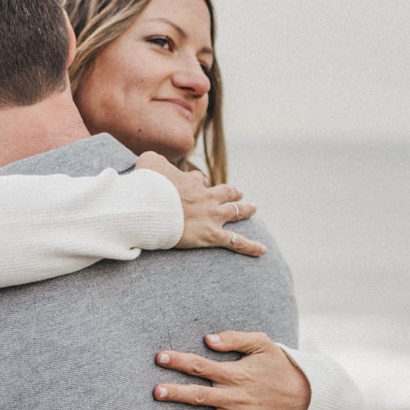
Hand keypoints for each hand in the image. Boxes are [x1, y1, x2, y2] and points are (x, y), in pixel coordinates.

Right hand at [135, 152, 263, 256]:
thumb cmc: (147, 186)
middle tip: (238, 193)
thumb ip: (154, 159)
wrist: (151, 207)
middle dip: (232, 193)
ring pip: (234, 212)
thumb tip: (153, 161)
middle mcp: (206, 197)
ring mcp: (212, 216)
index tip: (192, 185)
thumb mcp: (148, 162)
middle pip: (225, 192)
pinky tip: (262, 250)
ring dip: (245, 210)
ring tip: (252, 208)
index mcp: (191, 181)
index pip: (198, 180)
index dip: (196, 182)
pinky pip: (235, 242)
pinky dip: (250, 246)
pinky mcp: (212, 234)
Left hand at [152, 331, 312, 409]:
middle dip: (176, 392)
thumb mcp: (263, 344)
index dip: (179, 361)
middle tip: (156, 391)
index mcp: (236, 373)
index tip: (159, 357)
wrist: (307, 397)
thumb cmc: (279, 367)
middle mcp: (235, 396)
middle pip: (200, 394)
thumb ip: (235, 339)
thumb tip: (208, 339)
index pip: (200, 365)